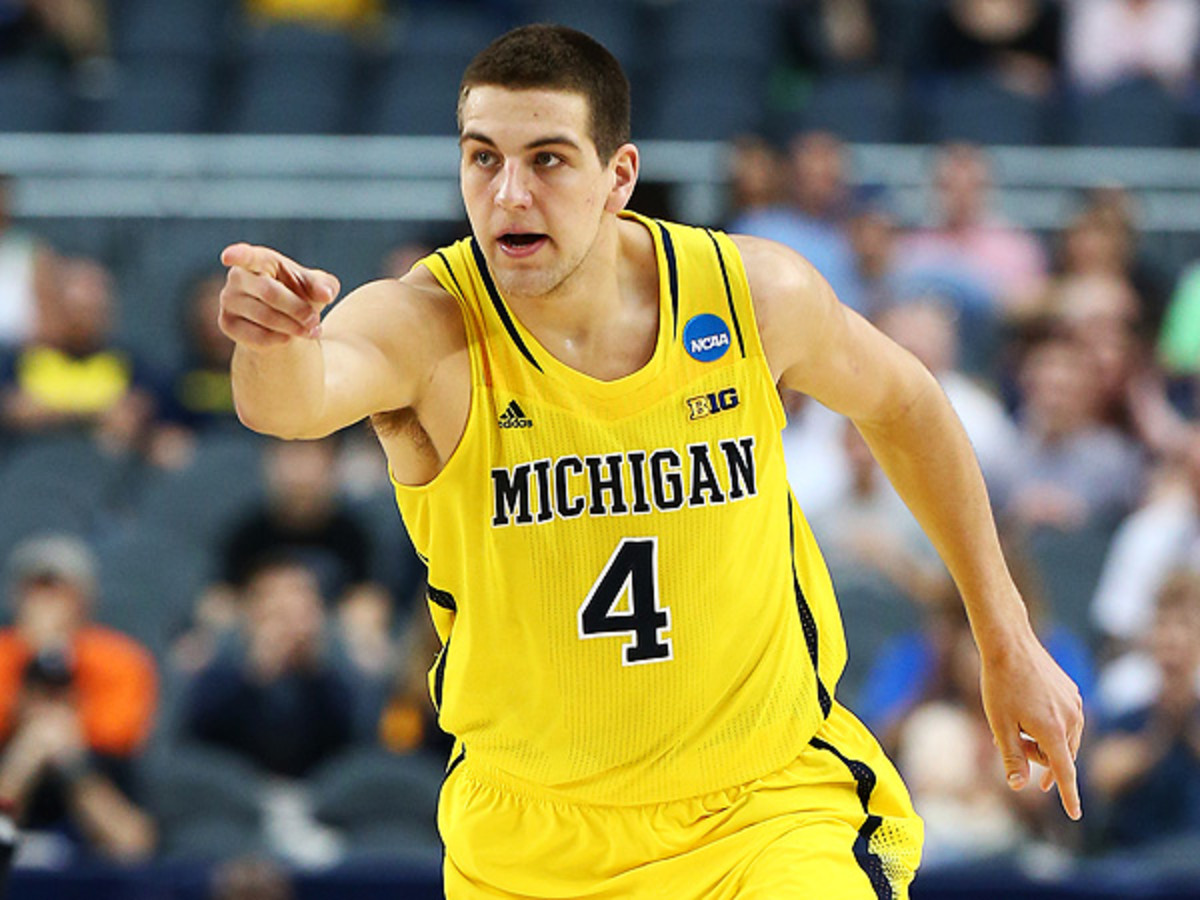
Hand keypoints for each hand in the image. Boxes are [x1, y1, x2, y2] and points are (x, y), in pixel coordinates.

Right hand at [219, 243, 340, 347]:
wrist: (285, 321)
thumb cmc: (300, 293)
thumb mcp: (317, 286)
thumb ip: (324, 285)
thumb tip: (326, 294)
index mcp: (259, 259)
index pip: (247, 255)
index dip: (237, 255)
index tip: (228, 257)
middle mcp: (238, 276)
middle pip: (269, 292)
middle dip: (298, 309)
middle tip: (315, 320)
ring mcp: (228, 300)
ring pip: (265, 317)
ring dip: (294, 327)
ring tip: (312, 330)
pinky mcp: (227, 323)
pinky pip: (257, 336)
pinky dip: (280, 339)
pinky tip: (290, 337)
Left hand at [979, 628, 1084, 819]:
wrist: (1009, 643)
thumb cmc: (1000, 685)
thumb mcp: (1000, 725)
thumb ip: (1012, 758)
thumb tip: (1018, 786)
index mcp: (1054, 731)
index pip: (1065, 772)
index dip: (1068, 795)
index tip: (1075, 814)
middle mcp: (1072, 719)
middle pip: (1059, 756)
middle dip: (1037, 758)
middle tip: (1010, 743)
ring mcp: (1075, 704)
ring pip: (1063, 738)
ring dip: (1042, 741)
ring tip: (1015, 723)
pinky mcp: (1072, 692)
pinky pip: (1064, 719)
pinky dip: (1048, 724)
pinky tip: (1027, 706)